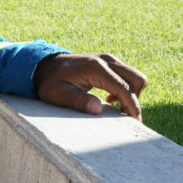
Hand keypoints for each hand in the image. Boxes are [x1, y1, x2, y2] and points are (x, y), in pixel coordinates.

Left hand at [33, 53, 147, 119]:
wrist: (44, 65)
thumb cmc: (50, 82)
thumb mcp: (58, 95)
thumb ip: (77, 101)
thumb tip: (98, 109)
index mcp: (96, 68)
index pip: (124, 88)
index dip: (132, 107)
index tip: (134, 123)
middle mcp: (107, 60)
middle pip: (137, 80)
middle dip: (136, 101)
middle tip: (126, 118)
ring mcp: (109, 59)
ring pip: (135, 77)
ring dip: (132, 94)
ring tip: (117, 110)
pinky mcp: (109, 62)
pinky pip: (127, 76)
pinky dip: (126, 89)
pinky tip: (110, 100)